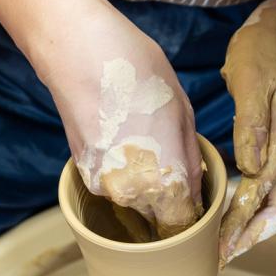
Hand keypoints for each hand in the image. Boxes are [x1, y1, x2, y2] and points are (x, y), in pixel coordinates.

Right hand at [0, 0, 201, 232]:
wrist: (77, 50)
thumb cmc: (138, 72)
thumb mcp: (182, 111)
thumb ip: (191, 157)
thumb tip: (194, 184)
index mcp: (166, 183)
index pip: (185, 224)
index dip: (195, 215)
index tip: (198, 198)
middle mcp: (132, 195)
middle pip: (159, 215)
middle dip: (170, 196)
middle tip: (173, 158)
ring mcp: (102, 184)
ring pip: (134, 198)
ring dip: (145, 181)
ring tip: (145, 139)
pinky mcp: (82, 169)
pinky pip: (113, 181)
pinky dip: (122, 169)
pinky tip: (124, 135)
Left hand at [220, 1, 275, 263]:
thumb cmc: (261, 52)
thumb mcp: (250, 79)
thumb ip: (251, 124)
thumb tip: (249, 168)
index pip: (263, 192)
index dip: (241, 223)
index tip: (220, 248)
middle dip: (255, 237)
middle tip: (224, 259)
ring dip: (260, 227)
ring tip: (231, 246)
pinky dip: (263, 207)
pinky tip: (241, 214)